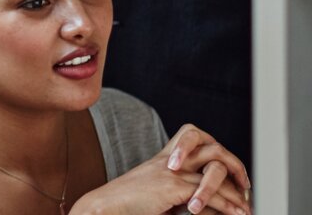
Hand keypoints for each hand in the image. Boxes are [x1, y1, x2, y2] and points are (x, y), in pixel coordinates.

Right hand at [69, 124, 249, 214]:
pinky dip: (226, 206)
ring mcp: (170, 171)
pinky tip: (235, 214)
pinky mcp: (171, 186)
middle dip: (235, 166)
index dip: (221, 158)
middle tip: (246, 187)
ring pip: (214, 173)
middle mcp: (169, 160)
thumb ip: (181, 194)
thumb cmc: (128, 205)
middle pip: (212, 148)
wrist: (105, 207)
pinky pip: (207, 193)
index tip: (236, 180)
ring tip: (246, 209)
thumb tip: (208, 206)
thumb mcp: (159, 195)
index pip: (200, 143)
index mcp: (165, 158)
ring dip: (236, 194)